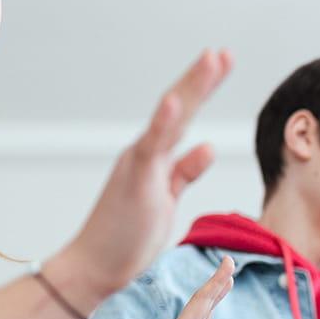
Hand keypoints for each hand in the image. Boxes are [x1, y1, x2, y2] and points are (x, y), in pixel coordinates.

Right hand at [51, 50, 233, 306]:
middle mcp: (146, 152)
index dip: (202, 89)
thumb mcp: (166, 198)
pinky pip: (152, 147)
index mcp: (154, 156)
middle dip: (202, 79)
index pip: (183, 116)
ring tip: (211, 60)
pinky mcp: (136, 179)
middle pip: (178, 108)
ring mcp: (140, 162)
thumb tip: (206, 147)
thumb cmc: (127, 237)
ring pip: (169, 118)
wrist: (95, 265)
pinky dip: (163, 122)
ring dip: (191, 88)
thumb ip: (185, 171)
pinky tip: (175, 101)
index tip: (222, 64)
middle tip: (224, 53)